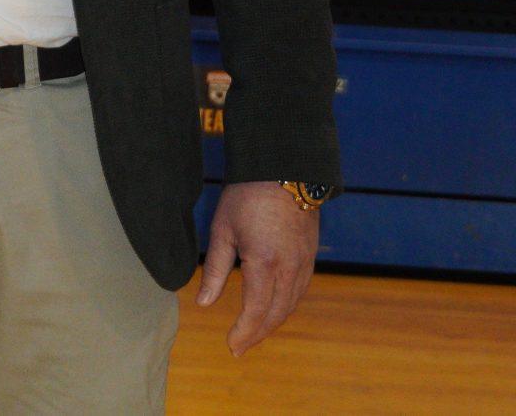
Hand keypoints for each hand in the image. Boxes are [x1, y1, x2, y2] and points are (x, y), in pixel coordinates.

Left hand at [199, 180, 318, 355]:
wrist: (284, 169)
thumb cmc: (247, 196)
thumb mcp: (222, 230)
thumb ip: (214, 270)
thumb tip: (204, 303)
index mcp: (264, 262)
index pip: (256, 310)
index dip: (244, 332)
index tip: (231, 346)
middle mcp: (289, 267)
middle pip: (276, 314)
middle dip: (257, 334)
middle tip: (239, 347)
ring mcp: (304, 262)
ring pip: (291, 304)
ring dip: (272, 322)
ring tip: (253, 333)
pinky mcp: (311, 255)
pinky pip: (300, 290)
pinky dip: (286, 305)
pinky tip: (273, 309)